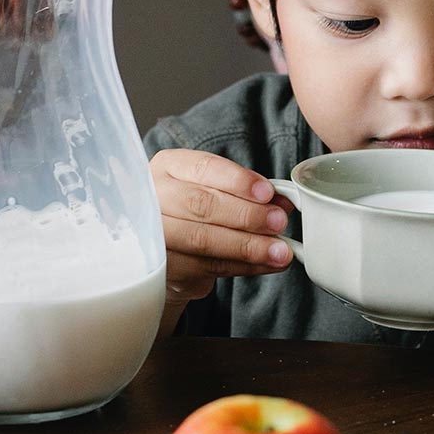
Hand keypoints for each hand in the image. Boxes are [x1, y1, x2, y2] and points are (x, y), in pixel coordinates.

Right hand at [151, 149, 292, 320]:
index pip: (204, 167)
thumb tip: (282, 202)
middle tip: (278, 222)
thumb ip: (249, 193)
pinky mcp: (161, 267)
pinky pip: (206, 267)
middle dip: (246, 215)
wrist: (170, 250)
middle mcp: (154, 196)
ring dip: (248, 246)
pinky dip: (243, 267)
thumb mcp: (220, 192)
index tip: (267, 192)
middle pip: (200, 204)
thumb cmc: (196, 212)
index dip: (237, 180)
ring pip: (202, 239)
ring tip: (279, 251)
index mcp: (169, 166)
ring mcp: (151, 233)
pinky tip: (266, 264)